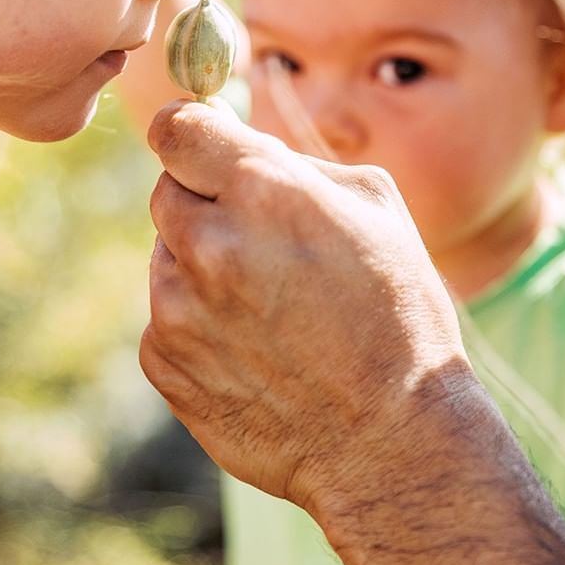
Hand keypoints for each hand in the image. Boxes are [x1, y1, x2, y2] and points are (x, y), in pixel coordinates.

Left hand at [139, 99, 469, 506]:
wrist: (391, 436)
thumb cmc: (400, 312)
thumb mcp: (376, 207)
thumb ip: (298, 163)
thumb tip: (243, 148)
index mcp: (264, 190)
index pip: (176, 127)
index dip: (190, 129)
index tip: (202, 143)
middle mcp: (209, 243)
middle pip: (167, 190)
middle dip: (206, 201)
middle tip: (261, 236)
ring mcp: (178, 308)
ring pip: (167, 255)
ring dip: (203, 262)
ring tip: (270, 302)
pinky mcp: (164, 362)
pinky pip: (166, 314)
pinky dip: (199, 319)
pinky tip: (257, 345)